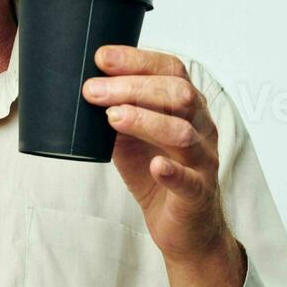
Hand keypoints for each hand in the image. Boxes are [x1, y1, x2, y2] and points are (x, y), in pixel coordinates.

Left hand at [81, 45, 245, 286]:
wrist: (183, 227)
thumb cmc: (157, 174)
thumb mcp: (132, 137)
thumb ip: (116, 113)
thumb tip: (84, 89)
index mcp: (187, 107)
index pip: (170, 70)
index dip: (137, 60)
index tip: (102, 58)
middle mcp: (201, 127)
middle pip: (178, 94)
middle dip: (133, 88)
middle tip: (93, 91)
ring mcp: (202, 161)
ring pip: (183, 133)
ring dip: (145, 120)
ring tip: (112, 117)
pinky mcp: (198, 194)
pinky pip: (189, 181)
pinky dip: (172, 171)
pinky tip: (155, 164)